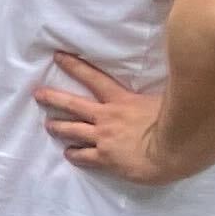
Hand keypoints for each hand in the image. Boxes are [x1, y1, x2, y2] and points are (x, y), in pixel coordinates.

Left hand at [37, 51, 174, 182]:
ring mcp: (103, 138)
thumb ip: (154, 92)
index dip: (74, 66)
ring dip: (58, 127)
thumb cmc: (176, 123)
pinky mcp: (105, 158)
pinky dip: (74, 154)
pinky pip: (83, 156)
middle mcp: (106, 117)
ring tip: (48, 126)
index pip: (94, 78)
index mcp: (121, 100)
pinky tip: (69, 154)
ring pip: (72, 130)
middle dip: (53, 98)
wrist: (175, 150)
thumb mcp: (164, 99)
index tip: (57, 57)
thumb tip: (165, 81)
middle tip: (37, 94)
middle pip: (73, 104)